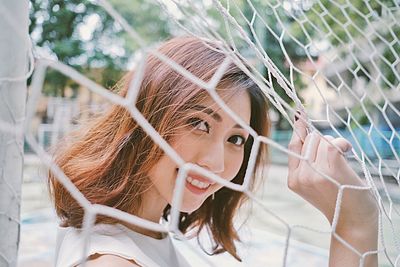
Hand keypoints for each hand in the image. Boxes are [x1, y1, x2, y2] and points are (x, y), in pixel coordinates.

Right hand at [287, 112, 377, 229]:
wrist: (353, 222)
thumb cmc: (338, 199)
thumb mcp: (315, 182)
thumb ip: (307, 160)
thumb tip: (302, 125)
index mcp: (293, 180)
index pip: (293, 146)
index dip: (299, 128)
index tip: (300, 113)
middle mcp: (300, 176)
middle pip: (308, 140)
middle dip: (323, 142)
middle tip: (334, 157)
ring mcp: (314, 174)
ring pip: (320, 140)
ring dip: (334, 144)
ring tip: (341, 160)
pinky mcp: (330, 170)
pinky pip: (332, 143)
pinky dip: (342, 144)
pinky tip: (347, 151)